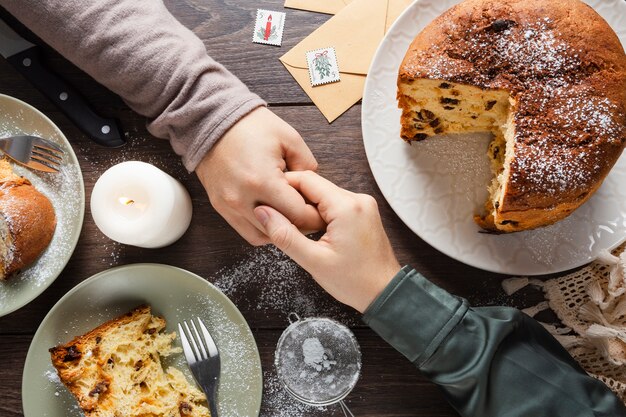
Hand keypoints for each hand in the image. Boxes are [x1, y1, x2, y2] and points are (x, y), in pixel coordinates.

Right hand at [196, 107, 324, 244]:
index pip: (298, 215)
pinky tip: (274, 216)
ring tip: (291, 214)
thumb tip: (314, 190)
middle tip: (311, 213)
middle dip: (301, 224)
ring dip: (281, 229)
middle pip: (282, 229)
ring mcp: (228, 206)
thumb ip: (308, 167)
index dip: (315, 214)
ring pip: (264, 236)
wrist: (212, 120)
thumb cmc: (251, 126)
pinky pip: (247, 232)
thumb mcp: (289, 138)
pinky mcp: (220, 207)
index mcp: (262, 181)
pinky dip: (264, 229)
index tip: (322, 209)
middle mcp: (242, 199)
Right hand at [253, 171, 400, 312]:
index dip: (282, 187)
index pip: (306, 179)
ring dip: (307, 208)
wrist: (385, 292)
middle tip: (278, 219)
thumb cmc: (355, 281)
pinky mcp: (363, 212)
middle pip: (315, 186)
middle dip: (294, 200)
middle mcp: (358, 199)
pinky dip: (320, 214)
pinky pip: (334, 204)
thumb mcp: (313, 261)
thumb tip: (263, 213)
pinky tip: (313, 232)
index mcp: (346, 206)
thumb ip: (285, 235)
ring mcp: (363, 204)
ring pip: (323, 195)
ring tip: (296, 230)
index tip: (267, 201)